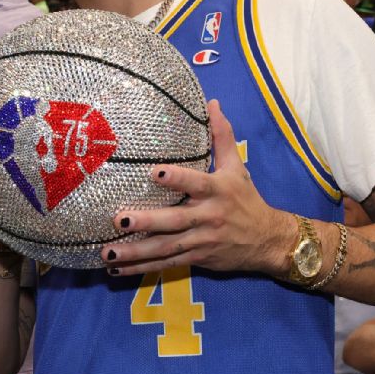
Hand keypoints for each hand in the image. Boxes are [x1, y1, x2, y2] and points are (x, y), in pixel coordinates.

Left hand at [101, 99, 291, 276]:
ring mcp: (200, 241)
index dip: (177, 179)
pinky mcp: (195, 259)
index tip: (153, 173)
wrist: (266, 240)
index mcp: (217, 191)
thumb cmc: (246, 199)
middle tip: (118, 219)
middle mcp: (208, 217)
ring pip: (165, 248)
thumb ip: (222, 136)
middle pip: (175, 221)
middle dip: (147, 221)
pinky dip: (142, 269)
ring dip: (136, 253)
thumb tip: (211, 104)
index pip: (196, 183)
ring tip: (108, 252)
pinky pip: (166, 265)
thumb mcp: (237, 167)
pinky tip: (117, 270)